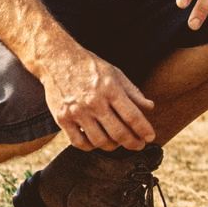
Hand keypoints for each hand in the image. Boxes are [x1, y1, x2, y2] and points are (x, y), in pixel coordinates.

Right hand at [40, 37, 154, 151]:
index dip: (144, 130)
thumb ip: (132, 92)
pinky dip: (90, 147)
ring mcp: (77, 112)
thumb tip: (150, 107)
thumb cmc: (90, 66)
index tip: (150, 137)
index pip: (132, 116)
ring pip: (99, 141)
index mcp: (110, 89)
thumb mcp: (115, 73)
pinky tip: (97, 142)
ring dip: (112, 146)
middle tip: (138, 145)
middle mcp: (94, 102)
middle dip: (132, 143)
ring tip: (118, 142)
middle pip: (118, 132)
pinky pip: (79, 142)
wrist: (57, 59)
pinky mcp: (62, 118)